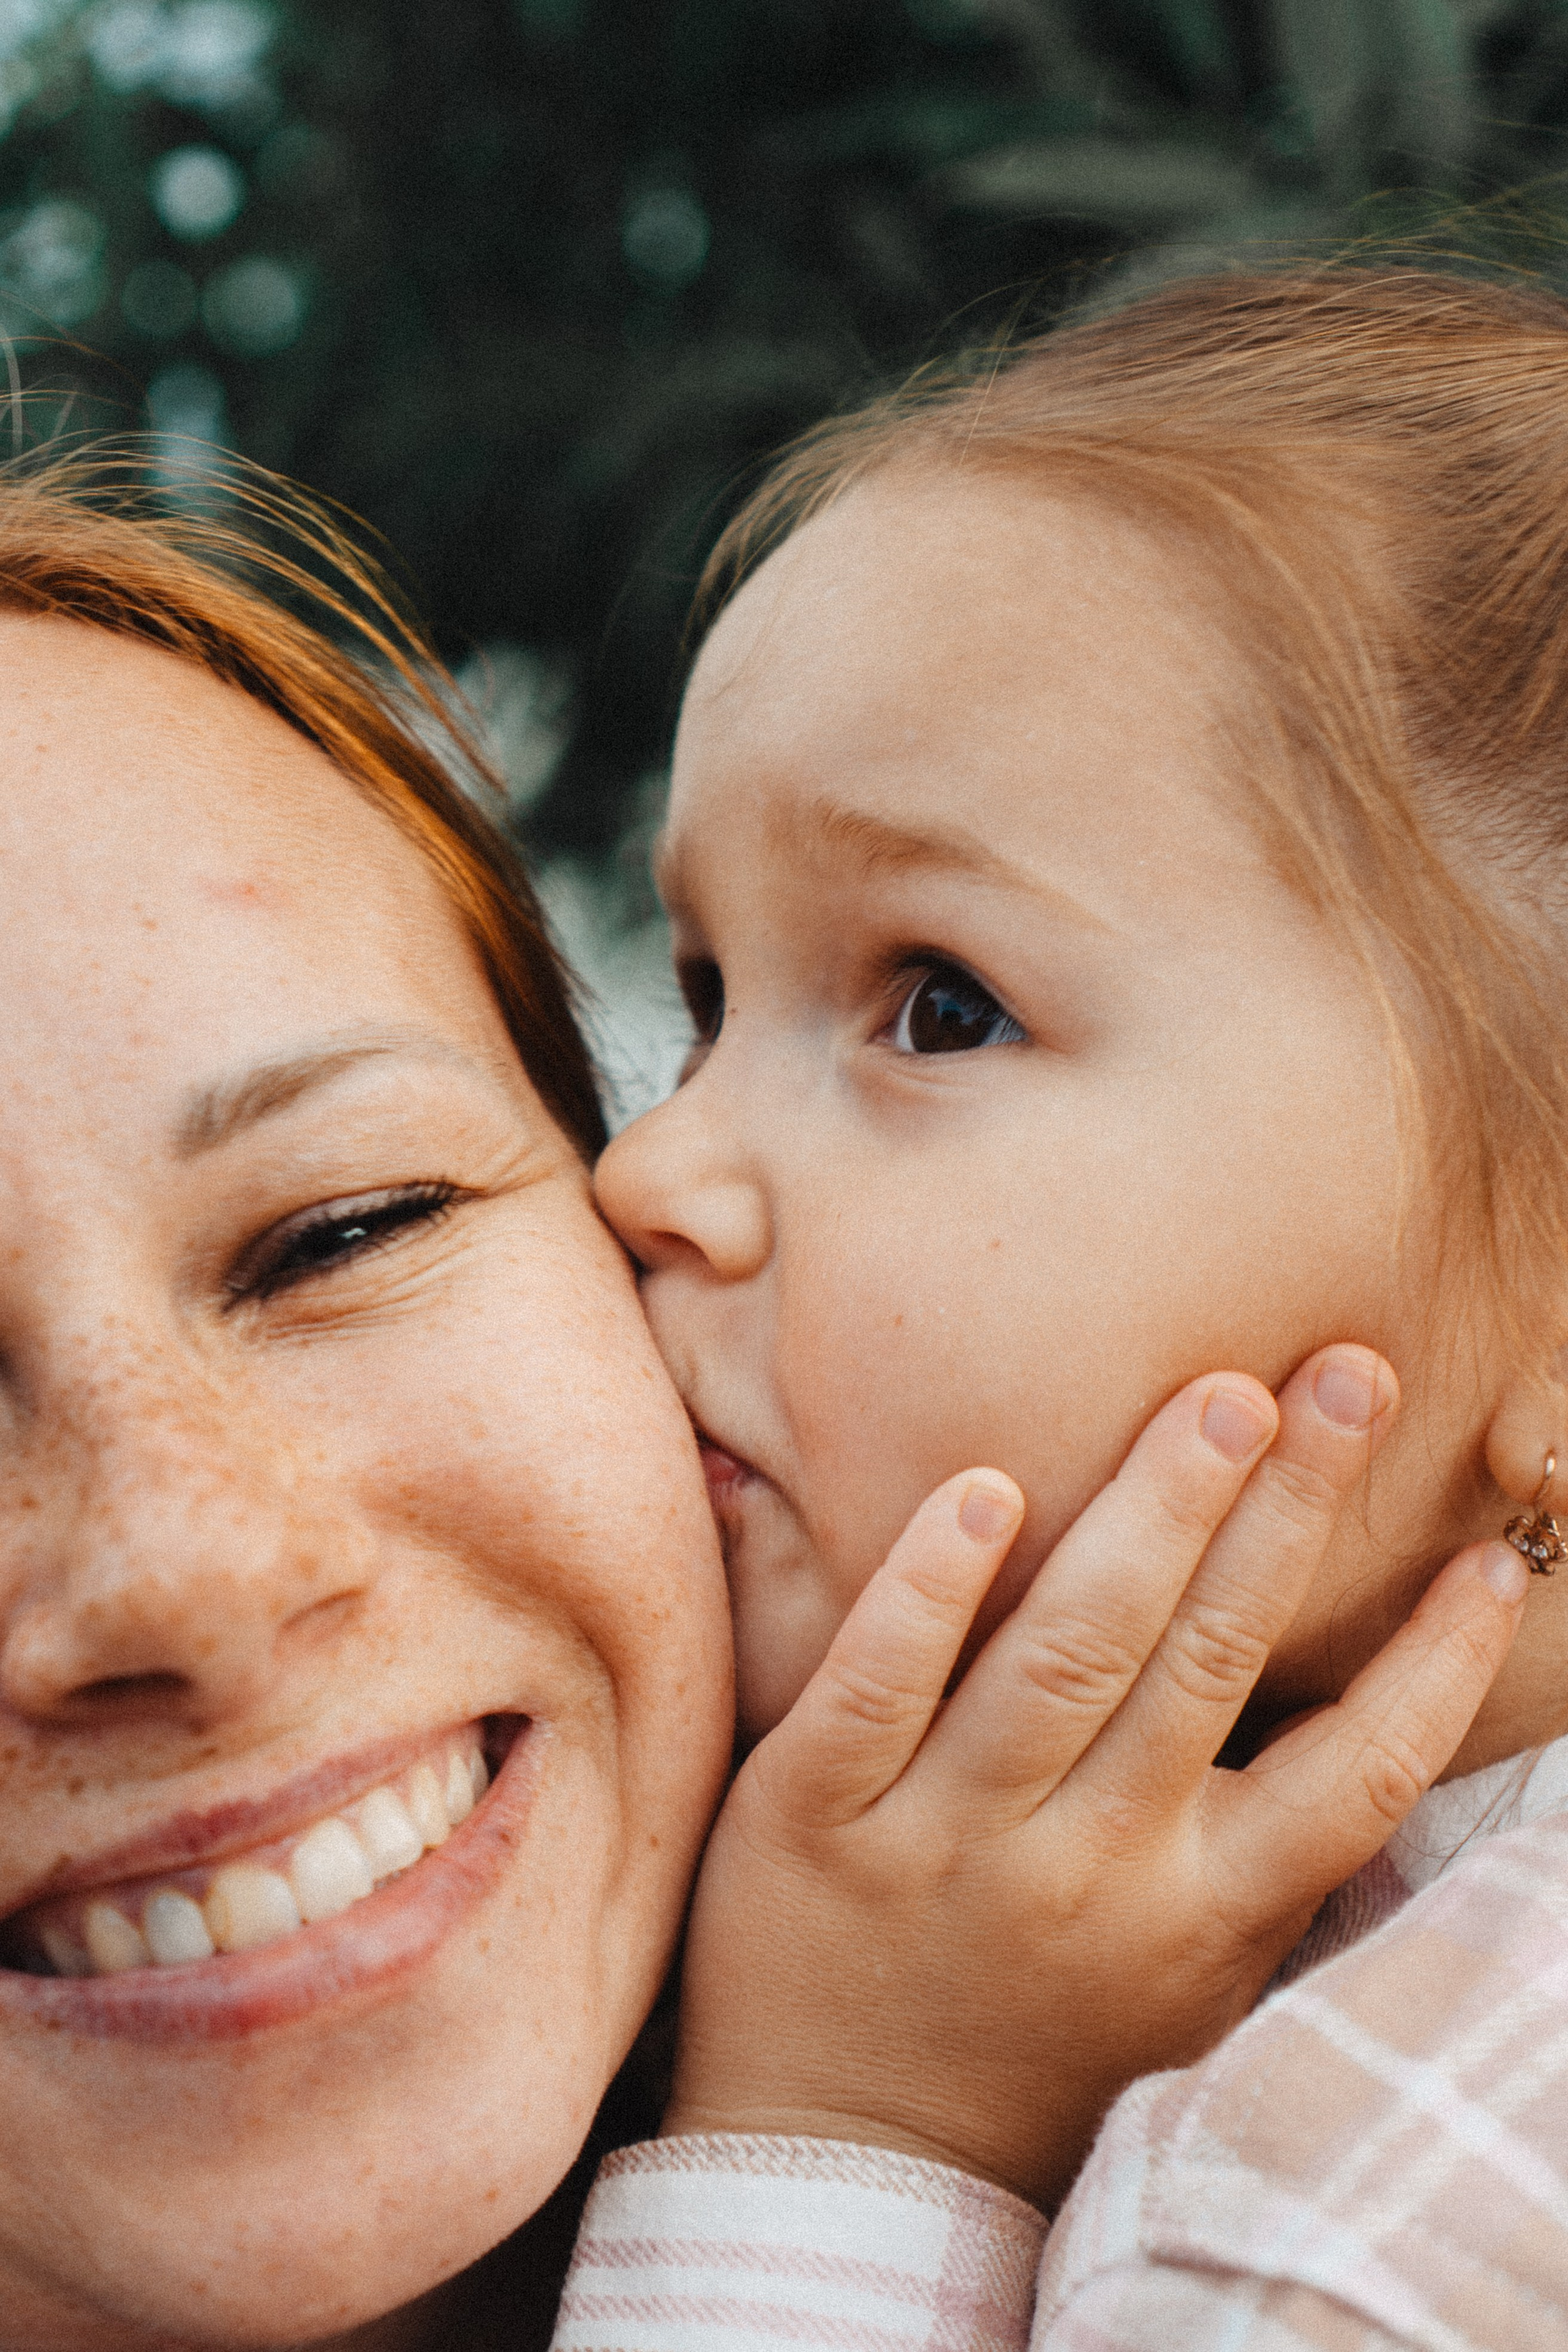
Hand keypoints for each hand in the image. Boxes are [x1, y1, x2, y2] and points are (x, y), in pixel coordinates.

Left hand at [663, 1346, 1527, 2208]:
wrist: (848, 2158)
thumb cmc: (1041, 2036)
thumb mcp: (1183, 1969)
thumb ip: (1259, 1851)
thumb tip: (1379, 1713)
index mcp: (1197, 1914)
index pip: (1352, 1782)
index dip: (1434, 1668)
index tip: (1493, 1555)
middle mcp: (1086, 1871)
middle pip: (1210, 1667)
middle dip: (1292, 1514)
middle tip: (1348, 1373)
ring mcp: (945, 1839)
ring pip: (1066, 1654)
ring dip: (1151, 1514)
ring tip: (1221, 1399)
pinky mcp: (813, 1815)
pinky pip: (876, 1682)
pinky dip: (932, 1586)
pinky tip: (983, 1490)